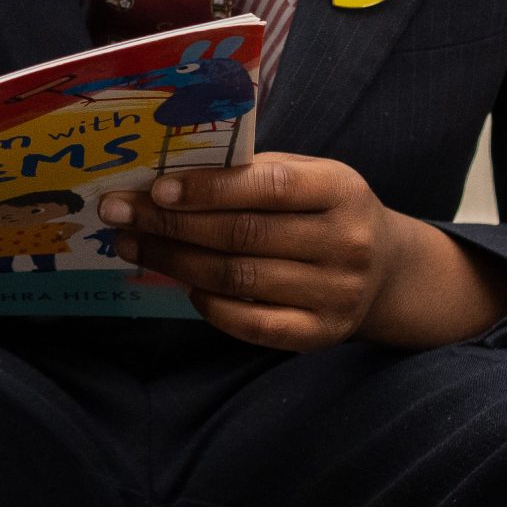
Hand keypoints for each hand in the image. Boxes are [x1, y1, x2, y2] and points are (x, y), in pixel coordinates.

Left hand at [98, 152, 506, 351]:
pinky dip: (210, 304)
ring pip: (238, 278)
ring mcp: (336, 294)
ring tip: (133, 245)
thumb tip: (167, 174)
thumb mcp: (308, 175)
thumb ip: (252, 172)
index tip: (155, 189)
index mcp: (340, 189)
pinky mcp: (320, 334)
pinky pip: (251, 324)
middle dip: (171, 224)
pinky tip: (183, 284)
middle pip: (242, 235)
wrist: (387, 270)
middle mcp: (345, 243)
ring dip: (175, 261)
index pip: (267, 187)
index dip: (207, 189)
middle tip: (119, 215)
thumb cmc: (325, 209)